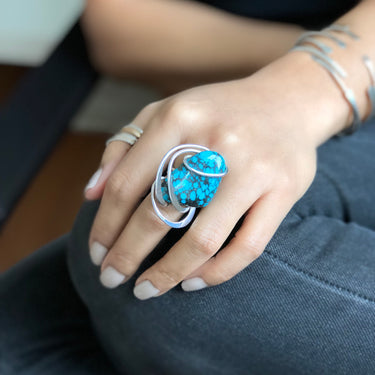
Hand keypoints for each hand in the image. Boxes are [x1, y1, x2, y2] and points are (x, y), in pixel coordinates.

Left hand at [84, 52, 345, 299]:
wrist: (287, 101)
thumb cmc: (217, 112)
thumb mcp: (167, 112)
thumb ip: (124, 147)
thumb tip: (90, 194)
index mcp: (179, 118)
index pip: (127, 183)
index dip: (104, 225)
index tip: (95, 253)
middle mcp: (215, 142)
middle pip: (159, 213)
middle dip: (126, 255)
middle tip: (110, 279)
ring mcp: (253, 170)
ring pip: (202, 239)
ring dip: (167, 274)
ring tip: (146, 291)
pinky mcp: (283, 191)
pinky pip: (247, 246)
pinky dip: (216, 273)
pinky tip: (191, 282)